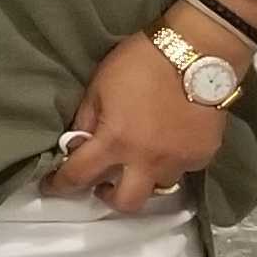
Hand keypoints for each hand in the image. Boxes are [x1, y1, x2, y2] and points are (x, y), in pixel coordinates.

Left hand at [43, 28, 232, 213]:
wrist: (197, 52)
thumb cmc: (141, 62)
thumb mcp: (99, 85)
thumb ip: (87, 119)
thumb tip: (78, 143)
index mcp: (116, 141)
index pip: (79, 176)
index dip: (60, 185)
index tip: (52, 187)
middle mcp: (148, 160)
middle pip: (126, 204)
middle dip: (109, 198)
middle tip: (103, 183)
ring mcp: (179, 161)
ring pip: (157, 187)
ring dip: (143, 177)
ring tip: (139, 158)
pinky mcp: (204, 155)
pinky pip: (182, 170)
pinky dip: (170, 162)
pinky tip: (167, 143)